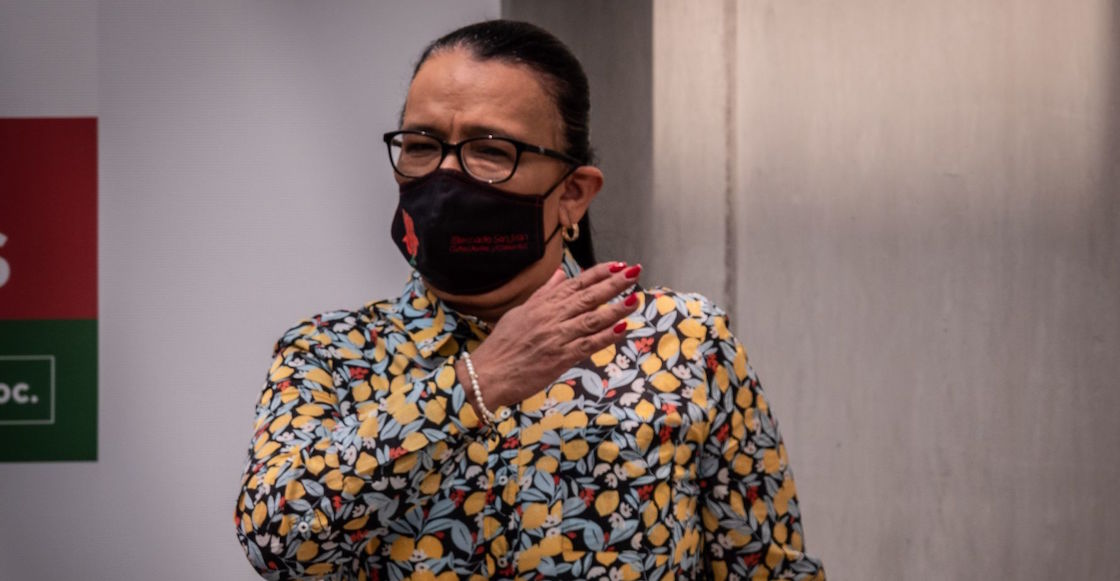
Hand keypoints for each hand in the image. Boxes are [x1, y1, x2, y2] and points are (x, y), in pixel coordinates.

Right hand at [459, 261, 641, 411]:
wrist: (487, 374)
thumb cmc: (502, 345)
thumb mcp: (521, 312)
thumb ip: (543, 294)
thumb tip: (560, 274)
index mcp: (542, 305)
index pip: (576, 283)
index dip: (599, 273)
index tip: (619, 265)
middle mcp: (551, 317)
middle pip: (587, 297)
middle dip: (613, 284)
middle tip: (635, 272)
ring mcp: (556, 337)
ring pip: (591, 319)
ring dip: (615, 308)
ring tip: (635, 298)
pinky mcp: (559, 358)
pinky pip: (587, 345)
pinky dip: (606, 336)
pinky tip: (622, 328)